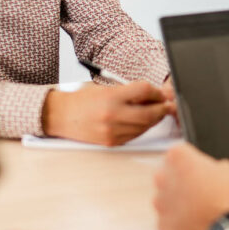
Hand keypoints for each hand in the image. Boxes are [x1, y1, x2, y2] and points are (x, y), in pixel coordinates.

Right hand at [42, 81, 173, 145]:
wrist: (61, 116)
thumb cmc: (82, 99)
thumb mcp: (105, 87)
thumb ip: (129, 91)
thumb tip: (153, 94)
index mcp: (111, 96)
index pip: (144, 91)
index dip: (156, 91)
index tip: (160, 92)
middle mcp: (113, 115)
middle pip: (150, 112)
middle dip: (162, 108)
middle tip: (167, 105)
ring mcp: (113, 131)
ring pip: (145, 126)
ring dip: (154, 119)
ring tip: (156, 112)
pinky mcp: (112, 142)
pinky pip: (135, 135)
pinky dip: (142, 128)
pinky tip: (142, 121)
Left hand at [153, 143, 228, 229]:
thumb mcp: (227, 169)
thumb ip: (210, 165)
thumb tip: (209, 172)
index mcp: (178, 158)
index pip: (177, 152)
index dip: (190, 160)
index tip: (198, 168)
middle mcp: (163, 178)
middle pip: (166, 174)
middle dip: (179, 179)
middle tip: (198, 188)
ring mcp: (161, 203)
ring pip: (164, 198)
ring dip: (176, 200)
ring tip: (197, 208)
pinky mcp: (163, 225)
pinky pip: (167, 219)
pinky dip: (177, 221)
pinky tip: (193, 222)